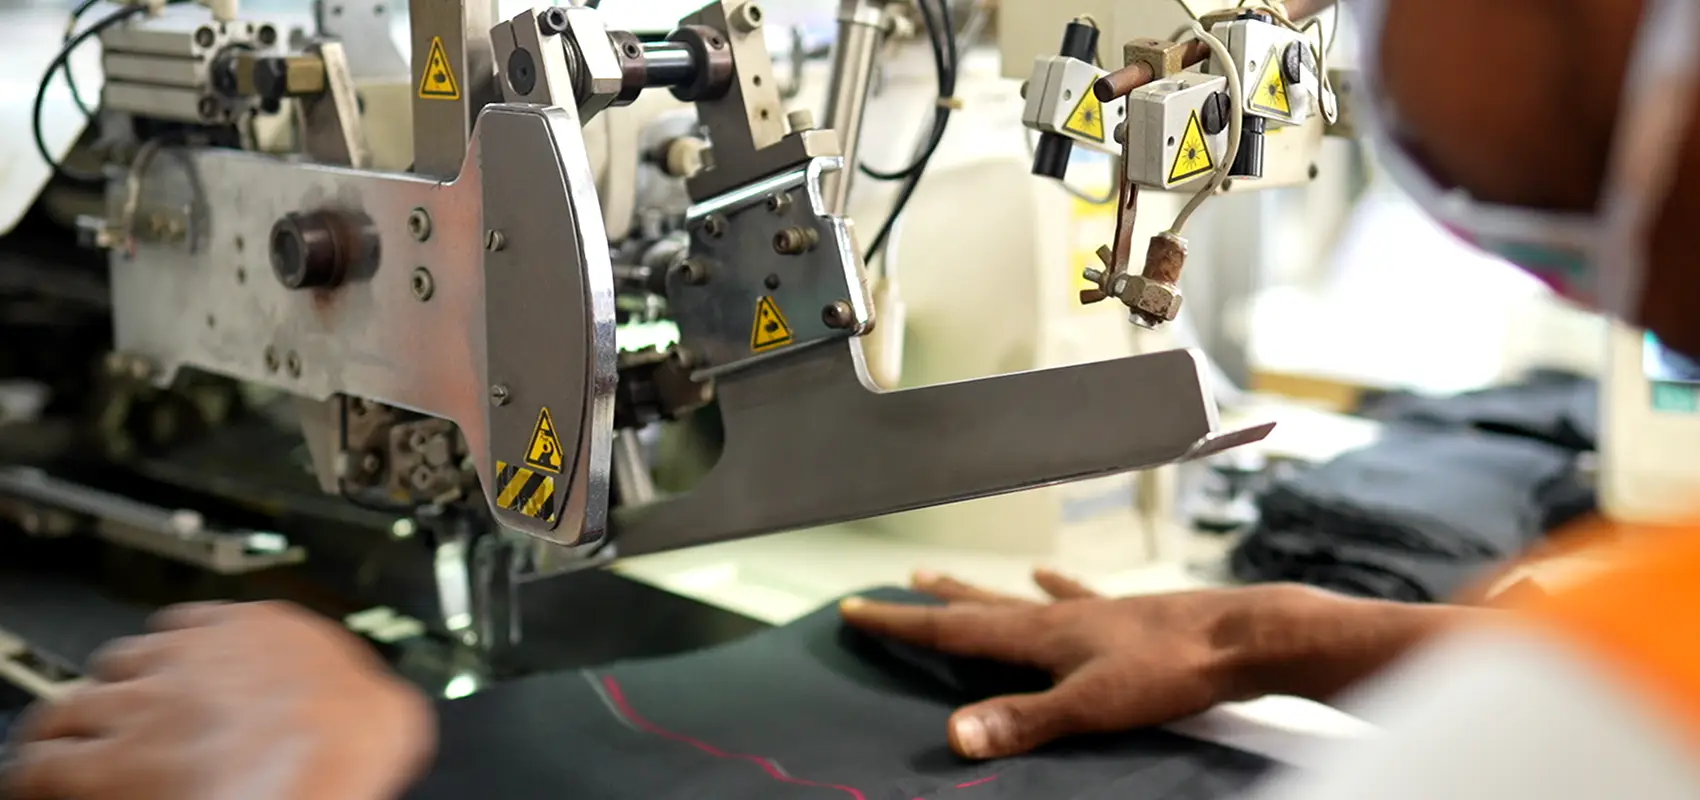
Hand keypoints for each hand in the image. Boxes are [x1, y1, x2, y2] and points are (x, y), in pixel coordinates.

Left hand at [1, 601, 434, 799]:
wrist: (309, 777)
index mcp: (266, 629)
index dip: (189, 654)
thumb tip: (391, 710)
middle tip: (129, 713)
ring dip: (74, 722)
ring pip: (79, 700)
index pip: (205, 623)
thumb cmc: (348, 747)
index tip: (191, 670)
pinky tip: (43, 783)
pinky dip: (39, 772)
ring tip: (71, 744)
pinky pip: (44, 760)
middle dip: (129, 685)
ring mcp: (143, 701)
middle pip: (136, 656)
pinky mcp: (101, 758)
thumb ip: (372, 693)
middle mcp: (193, 655)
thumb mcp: (390, 707)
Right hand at [840, 570, 1254, 759]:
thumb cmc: (1169, 672)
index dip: (901, 622)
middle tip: (893, 588)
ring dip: (977, 594)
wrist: (1241, 637)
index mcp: (1039, 636)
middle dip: (930, 604)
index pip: (953, 630)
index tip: (855, 607)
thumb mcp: (1089, 706)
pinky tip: (1046, 575)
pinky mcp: (1125, 616)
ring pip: (1017, 600)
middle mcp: (1056, 616)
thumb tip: (954, 734)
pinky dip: (1053, 587)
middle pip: (978, 607)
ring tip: (945, 579)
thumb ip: (1022, 721)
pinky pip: (1074, 597)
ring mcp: (1091, 613)